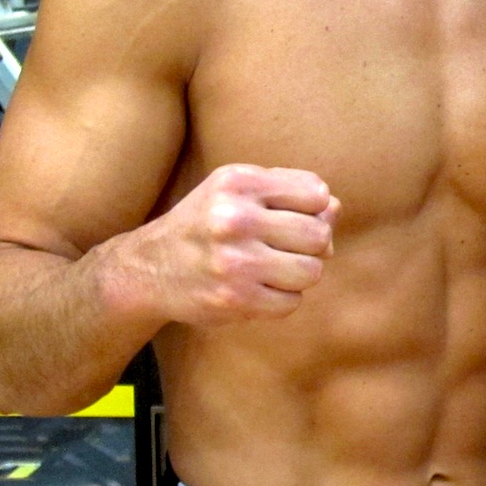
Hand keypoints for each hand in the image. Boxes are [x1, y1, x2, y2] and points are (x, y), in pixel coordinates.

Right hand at [133, 164, 340, 324]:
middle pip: (318, 235)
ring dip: (300, 273)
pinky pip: (292, 302)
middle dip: (313, 244)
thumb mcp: (238, 190)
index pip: (317, 193)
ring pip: (311, 271)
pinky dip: (283, 298)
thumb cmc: (206, 223)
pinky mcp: (234, 300)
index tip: (293, 216)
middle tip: (289, 247)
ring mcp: (234, 262)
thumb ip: (289, 192)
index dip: (314, 208)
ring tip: (276, 268)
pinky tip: (260, 288)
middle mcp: (234, 219)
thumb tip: (335, 209)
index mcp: (238, 182)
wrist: (149, 268)